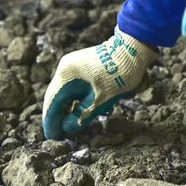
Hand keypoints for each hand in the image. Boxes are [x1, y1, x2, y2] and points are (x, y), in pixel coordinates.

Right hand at [42, 26, 157, 139]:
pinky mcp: (84, 67)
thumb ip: (82, 115)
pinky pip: (76, 88)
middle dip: (58, 117)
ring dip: (69, 110)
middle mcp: (65, 69)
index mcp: (66, 76)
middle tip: (59, 135)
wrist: (134, 48)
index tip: (52, 137)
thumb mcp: (101, 100)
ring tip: (72, 127)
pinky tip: (86, 113)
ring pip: (66, 94)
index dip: (51, 122)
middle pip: (56, 98)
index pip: (52, 103)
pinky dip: (78, 101)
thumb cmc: (119, 74)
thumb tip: (67, 128)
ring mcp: (74, 66)